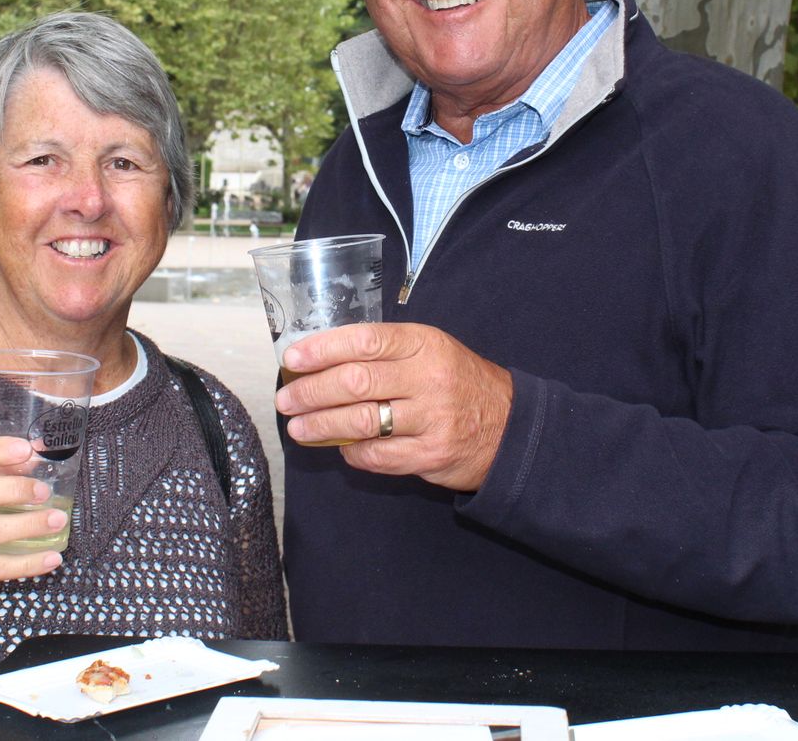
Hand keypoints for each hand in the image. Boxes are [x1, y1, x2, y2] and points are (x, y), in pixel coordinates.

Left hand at [276, 323, 512, 491]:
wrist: (511, 428)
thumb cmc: (459, 383)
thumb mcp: (432, 351)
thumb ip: (385, 352)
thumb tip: (322, 359)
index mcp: (424, 344)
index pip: (364, 341)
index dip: (322, 349)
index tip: (292, 358)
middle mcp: (428, 378)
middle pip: (355, 382)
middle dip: (311, 391)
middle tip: (287, 399)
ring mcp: (431, 419)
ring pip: (361, 421)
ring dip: (321, 426)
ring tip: (298, 428)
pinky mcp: (431, 455)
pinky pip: (377, 456)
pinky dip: (352, 452)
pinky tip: (339, 447)